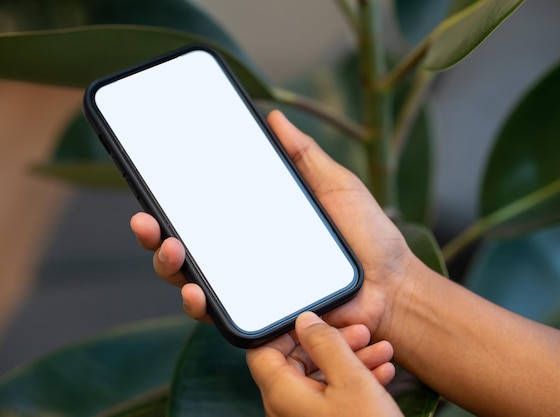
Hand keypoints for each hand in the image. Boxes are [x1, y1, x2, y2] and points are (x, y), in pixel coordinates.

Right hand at [130, 110, 424, 338]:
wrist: (394, 286)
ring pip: (194, 283)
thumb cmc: (368, 236)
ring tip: (170, 249)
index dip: (173, 204)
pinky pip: (223, 317)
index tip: (152, 187)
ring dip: (169, 268)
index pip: (205, 215)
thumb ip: (303, 155)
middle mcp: (246, 259)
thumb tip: (272, 117)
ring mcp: (252, 291)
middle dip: (156, 237)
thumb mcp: (334, 185)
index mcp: (257, 227)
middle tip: (147, 220)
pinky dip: (202, 305)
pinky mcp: (263, 320)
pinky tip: (196, 293)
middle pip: (187, 250)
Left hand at [247, 312, 401, 416]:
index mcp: (281, 394)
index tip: (313, 318)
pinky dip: (354, 381)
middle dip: (332, 342)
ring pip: (320, 378)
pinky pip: (331, 397)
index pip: (263, 350)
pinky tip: (381, 372)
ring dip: (350, 359)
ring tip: (380, 350)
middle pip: (297, 361)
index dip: (286, 329)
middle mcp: (286, 408)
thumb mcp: (351, 379)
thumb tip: (305, 320)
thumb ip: (325, 343)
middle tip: (360, 332)